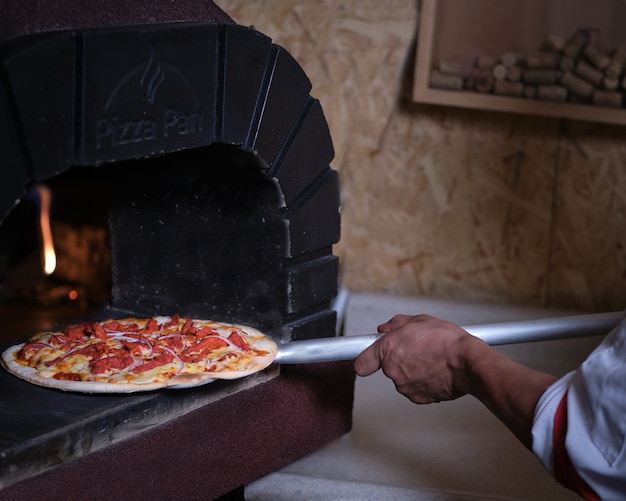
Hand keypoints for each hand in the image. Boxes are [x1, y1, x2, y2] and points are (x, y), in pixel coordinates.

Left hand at [354, 314, 484, 403]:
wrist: (468, 363)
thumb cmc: (447, 341)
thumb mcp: (419, 320)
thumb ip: (395, 324)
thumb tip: (383, 329)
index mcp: (388, 349)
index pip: (361, 362)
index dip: (365, 360)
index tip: (368, 359)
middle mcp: (392, 370)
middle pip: (387, 367)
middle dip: (399, 358)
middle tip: (418, 350)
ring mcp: (404, 387)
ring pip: (403, 378)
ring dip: (412, 370)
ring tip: (431, 359)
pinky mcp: (418, 398)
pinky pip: (415, 388)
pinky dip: (423, 381)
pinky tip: (435, 371)